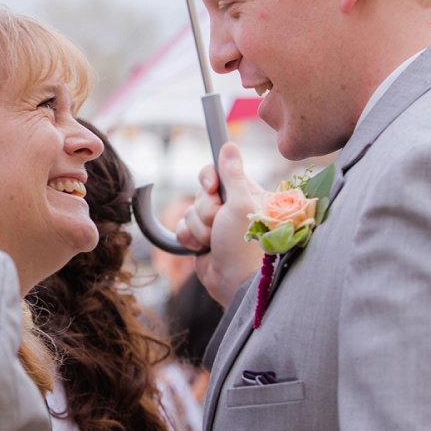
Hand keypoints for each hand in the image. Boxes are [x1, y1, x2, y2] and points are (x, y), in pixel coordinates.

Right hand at [176, 142, 266, 305]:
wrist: (237, 284)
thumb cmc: (246, 244)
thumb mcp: (242, 202)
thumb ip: (233, 173)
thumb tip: (229, 146)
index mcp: (246, 194)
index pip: (219, 172)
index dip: (209, 179)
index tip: (211, 187)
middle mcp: (231, 208)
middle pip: (201, 193)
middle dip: (207, 210)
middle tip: (221, 223)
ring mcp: (216, 225)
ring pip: (190, 212)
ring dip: (200, 228)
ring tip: (216, 242)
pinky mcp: (202, 240)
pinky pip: (183, 229)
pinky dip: (190, 238)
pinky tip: (203, 249)